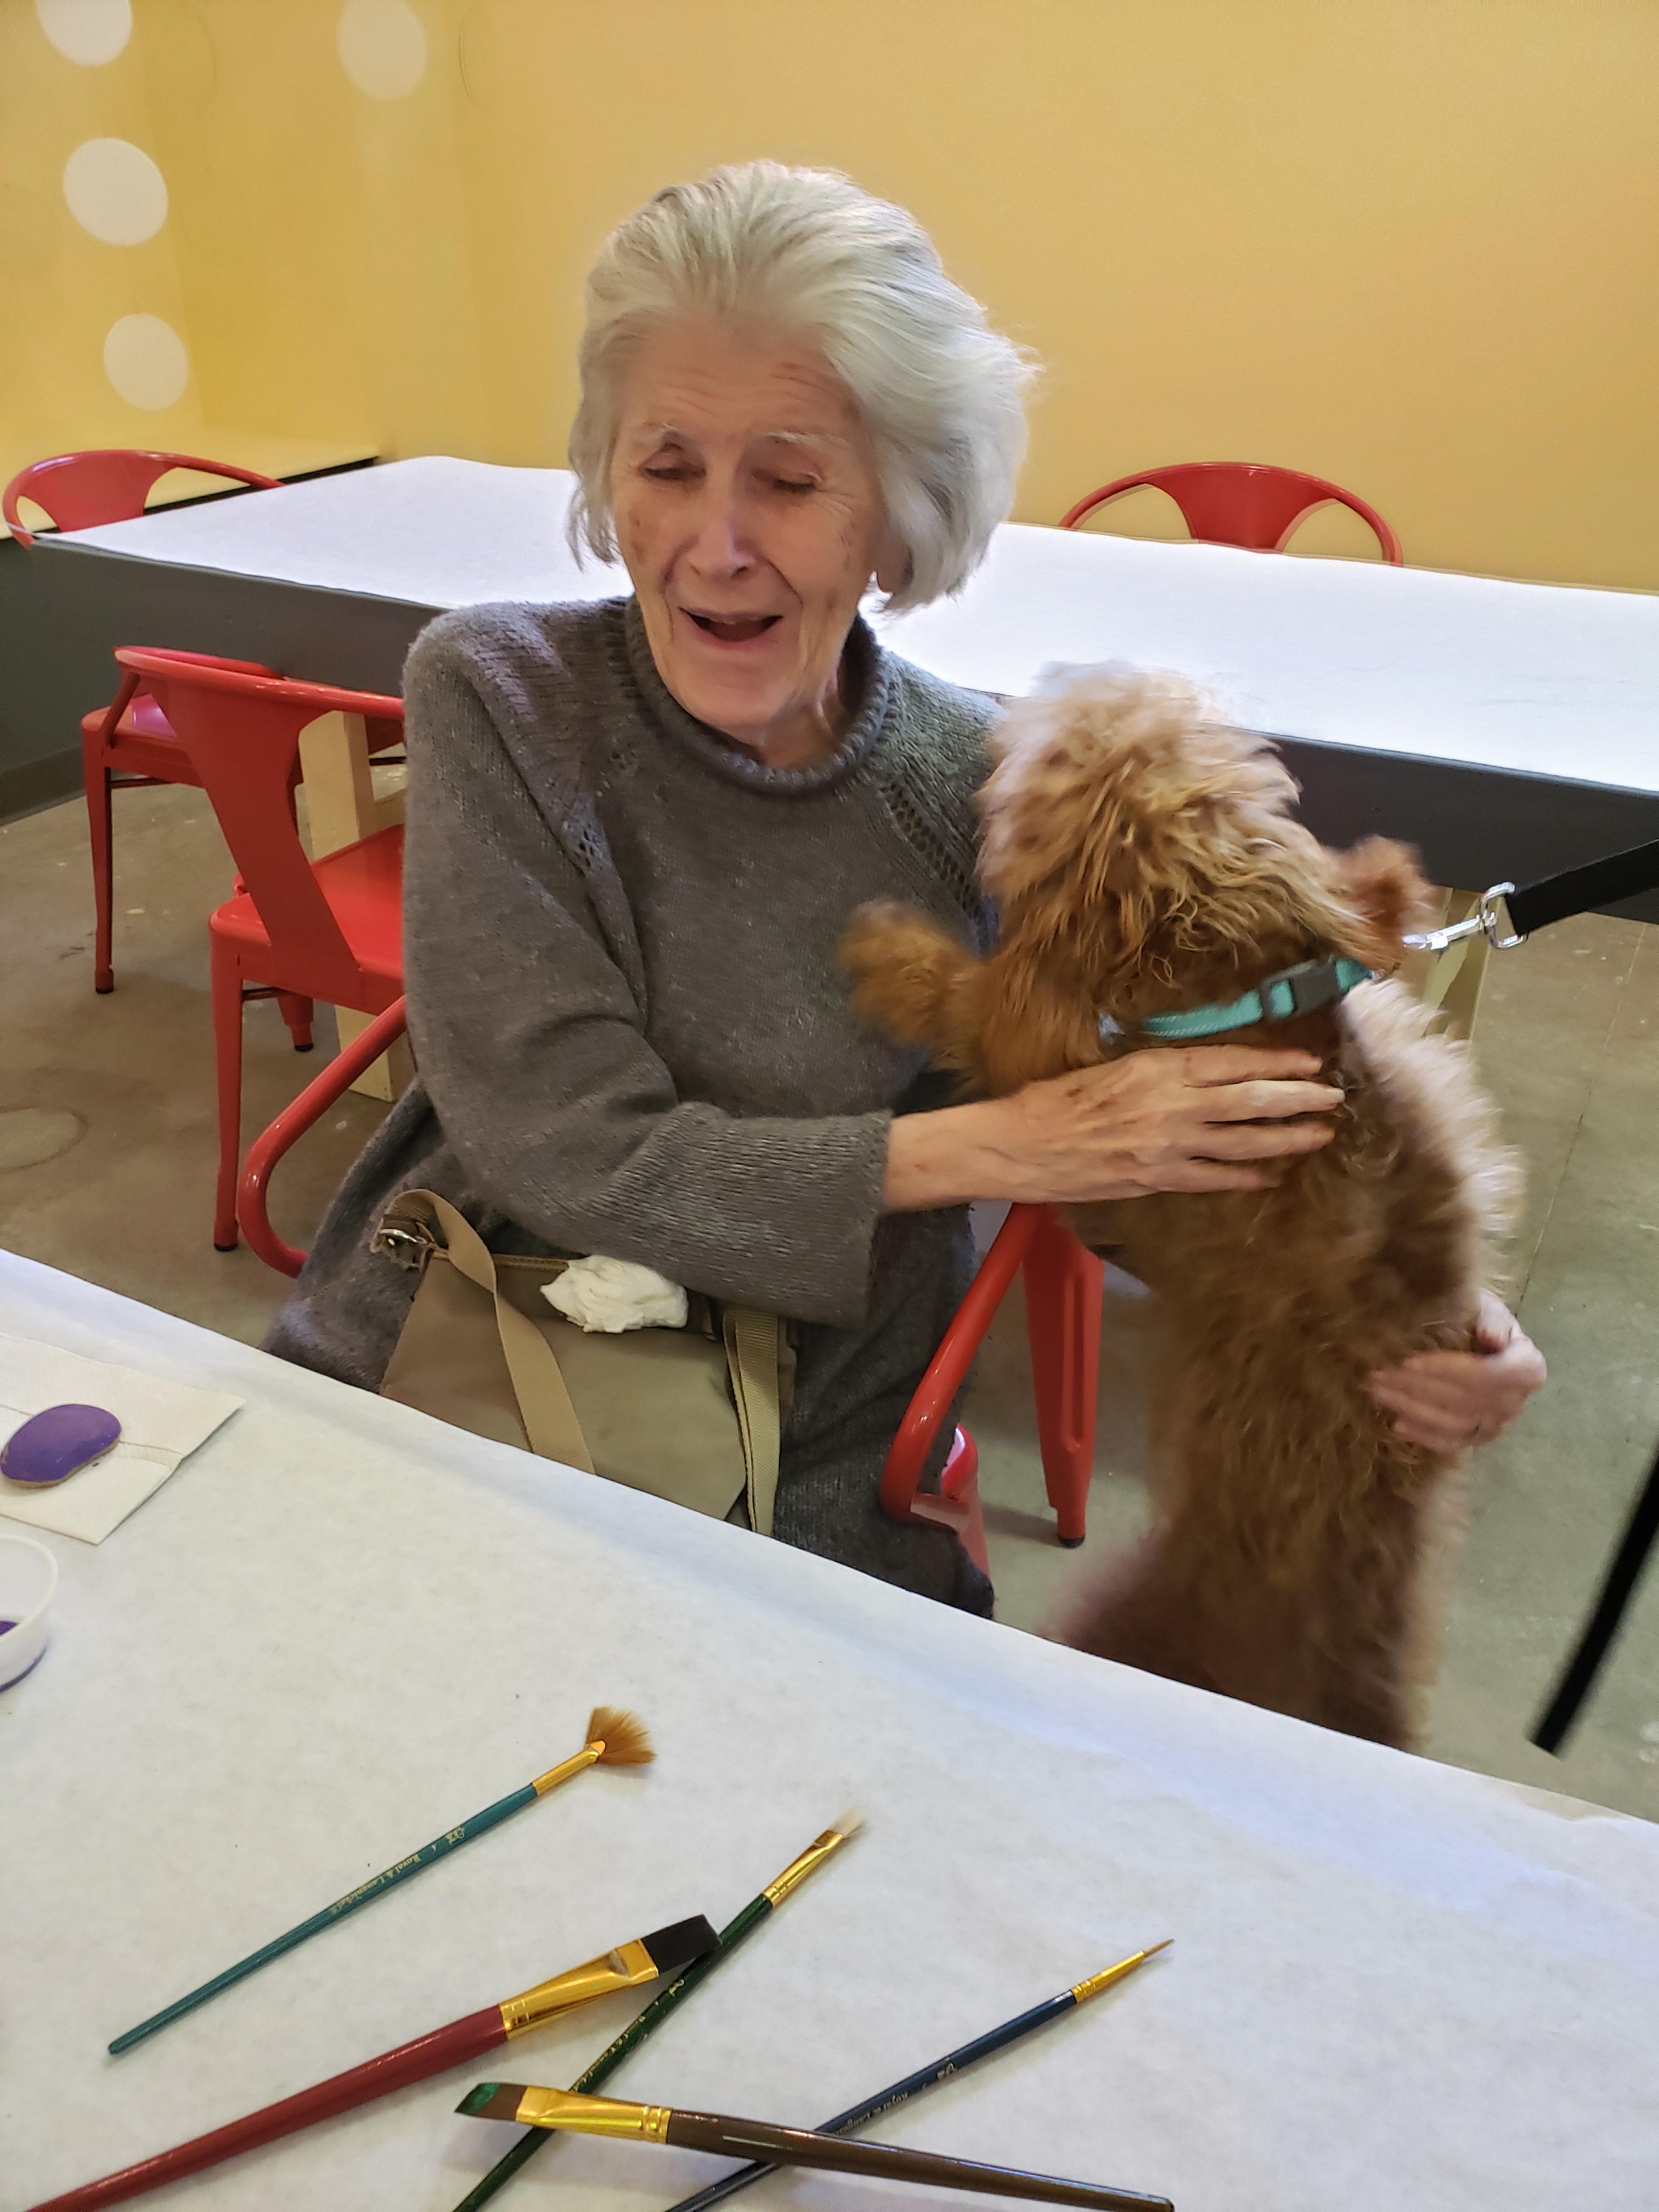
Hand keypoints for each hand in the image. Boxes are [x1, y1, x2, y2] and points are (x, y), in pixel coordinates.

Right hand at [883, 1046, 1342, 1209]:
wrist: (1017, 1146)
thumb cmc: (1050, 1100)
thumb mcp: (1103, 1065)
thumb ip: (1150, 1067)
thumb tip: (1191, 1065)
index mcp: (1152, 1067)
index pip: (1228, 1062)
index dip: (1273, 1064)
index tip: (1307, 1064)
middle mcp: (1167, 1105)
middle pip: (1247, 1100)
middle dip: (1295, 1099)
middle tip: (1331, 1098)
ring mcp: (1164, 1147)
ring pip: (1240, 1141)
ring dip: (1283, 1138)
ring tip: (1318, 1135)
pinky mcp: (1154, 1179)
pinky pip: (1211, 1179)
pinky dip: (1243, 1177)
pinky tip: (1269, 1176)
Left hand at [1368, 1290, 1545, 1451]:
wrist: (1478, 1337)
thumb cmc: (1480, 1318)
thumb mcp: (1487, 1307)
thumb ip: (1491, 1318)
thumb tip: (1491, 1337)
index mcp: (1528, 1367)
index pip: (1489, 1374)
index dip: (1449, 1370)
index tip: (1408, 1361)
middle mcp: (1515, 1401)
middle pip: (1466, 1400)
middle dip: (1418, 1387)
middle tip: (1378, 1374)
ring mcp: (1497, 1424)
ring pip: (1455, 1423)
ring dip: (1413, 1409)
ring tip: (1379, 1391)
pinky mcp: (1477, 1439)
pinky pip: (1452, 1444)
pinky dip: (1424, 1435)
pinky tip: (1396, 1423)